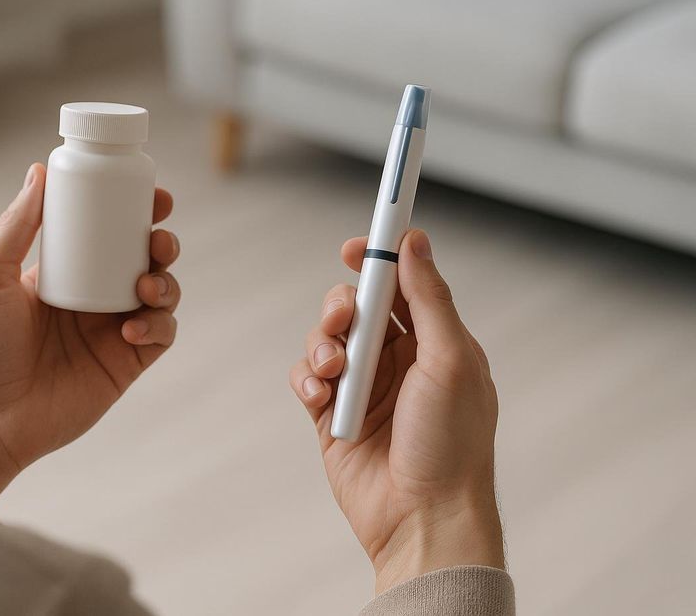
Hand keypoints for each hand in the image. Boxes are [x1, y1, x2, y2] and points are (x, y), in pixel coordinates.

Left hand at [0, 163, 180, 507]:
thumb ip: (16, 224)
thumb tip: (38, 170)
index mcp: (66, 271)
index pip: (110, 232)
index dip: (138, 211)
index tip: (154, 196)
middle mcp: (95, 297)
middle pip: (146, 258)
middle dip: (162, 242)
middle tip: (157, 239)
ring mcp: (113, 331)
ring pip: (163, 293)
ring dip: (166, 282)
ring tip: (146, 286)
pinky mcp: (126, 364)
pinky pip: (161, 336)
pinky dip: (158, 326)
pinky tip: (132, 328)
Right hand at [289, 230, 503, 593]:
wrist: (423, 517)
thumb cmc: (451, 444)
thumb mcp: (450, 359)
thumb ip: (428, 297)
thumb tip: (415, 242)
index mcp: (432, 343)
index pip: (400, 286)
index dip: (378, 262)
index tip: (356, 246)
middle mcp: (397, 361)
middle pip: (356, 308)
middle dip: (343, 307)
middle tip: (345, 319)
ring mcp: (363, 388)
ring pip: (326, 340)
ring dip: (322, 346)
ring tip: (334, 372)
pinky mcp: (332, 415)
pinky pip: (307, 379)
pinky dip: (308, 382)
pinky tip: (322, 399)